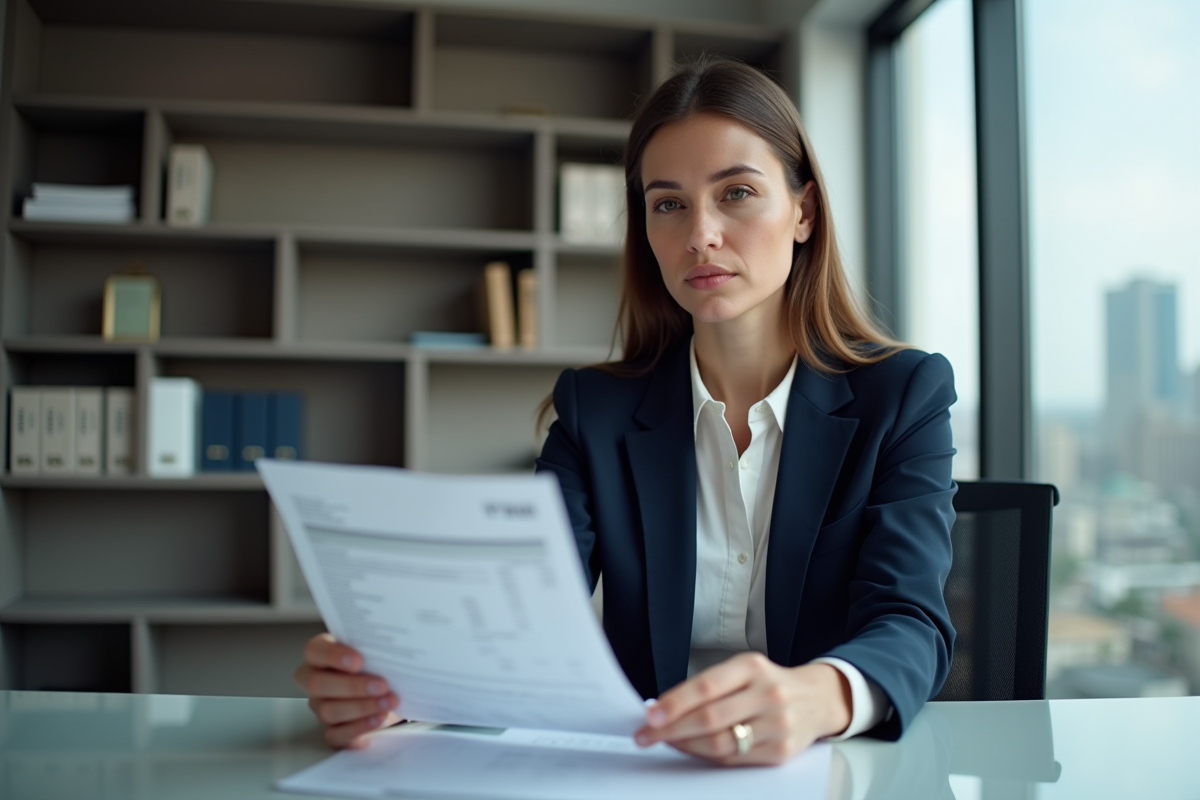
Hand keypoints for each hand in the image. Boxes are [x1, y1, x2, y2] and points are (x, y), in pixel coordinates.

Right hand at [294, 633, 401, 748]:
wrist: (389, 691)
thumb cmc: (377, 665)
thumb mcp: (376, 652)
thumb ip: (373, 649)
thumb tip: (389, 651)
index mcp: (320, 654)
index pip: (314, 651)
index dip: (332, 655)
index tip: (358, 660)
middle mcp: (314, 680)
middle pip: (317, 684)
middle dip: (352, 686)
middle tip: (382, 685)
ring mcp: (320, 707)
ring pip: (328, 711)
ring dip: (362, 707)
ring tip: (389, 702)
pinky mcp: (331, 731)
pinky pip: (337, 734)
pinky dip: (360, 727)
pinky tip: (379, 718)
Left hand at [633, 653, 851, 765]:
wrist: (817, 698)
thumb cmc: (769, 683)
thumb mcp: (743, 670)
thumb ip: (709, 686)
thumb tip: (664, 707)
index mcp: (752, 667)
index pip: (705, 687)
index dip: (674, 703)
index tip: (651, 714)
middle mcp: (767, 693)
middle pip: (710, 718)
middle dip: (672, 729)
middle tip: (648, 734)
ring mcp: (777, 724)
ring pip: (721, 744)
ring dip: (687, 746)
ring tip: (668, 743)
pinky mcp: (781, 751)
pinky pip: (736, 760)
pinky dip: (708, 757)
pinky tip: (694, 751)